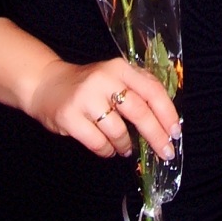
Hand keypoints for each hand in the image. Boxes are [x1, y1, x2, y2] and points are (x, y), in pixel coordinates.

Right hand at [28, 55, 181, 160]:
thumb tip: (167, 116)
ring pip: (119, 131)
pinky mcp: (70, 117)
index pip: (152, 90)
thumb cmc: (89, 84)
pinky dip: (107, 150)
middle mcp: (104, 80)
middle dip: (156, 136)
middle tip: (165, 152)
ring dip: (126, 146)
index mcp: (120, 68)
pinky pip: (98, 143)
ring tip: (126, 148)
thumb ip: (139, 88)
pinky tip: (109, 149)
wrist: (46, 84)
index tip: (175, 132)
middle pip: (139, 112)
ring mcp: (86, 99)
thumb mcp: (115, 76)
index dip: (167, 113)